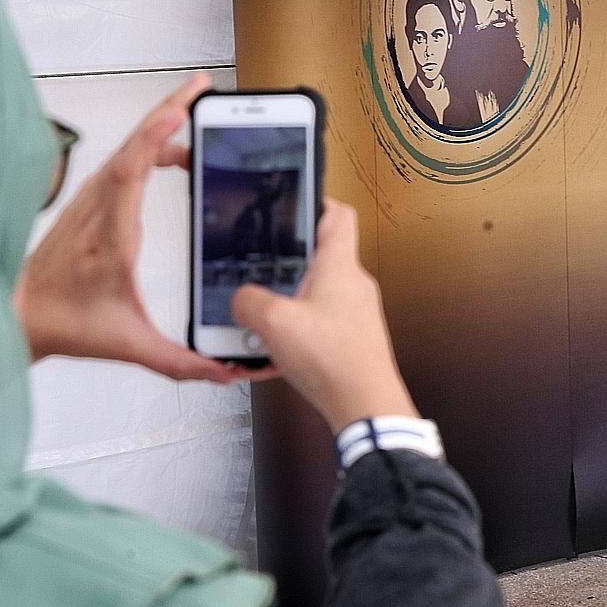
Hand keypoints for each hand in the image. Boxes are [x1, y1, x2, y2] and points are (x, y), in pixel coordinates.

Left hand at [14, 73, 256, 383]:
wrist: (19, 316)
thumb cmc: (67, 323)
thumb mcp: (129, 344)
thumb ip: (180, 360)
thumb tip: (223, 370)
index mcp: (112, 235)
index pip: (132, 171)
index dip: (157, 136)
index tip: (181, 111)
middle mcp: (99, 209)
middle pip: (135, 144)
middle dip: (170, 110)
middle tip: (204, 89)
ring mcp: (91, 201)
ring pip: (129, 148)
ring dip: (162, 123)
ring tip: (198, 111)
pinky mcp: (91, 202)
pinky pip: (124, 159)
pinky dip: (150, 142)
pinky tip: (173, 149)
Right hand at [232, 200, 418, 432]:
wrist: (365, 406)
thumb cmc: (335, 361)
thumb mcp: (273, 323)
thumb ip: (247, 302)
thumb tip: (242, 300)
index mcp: (339, 266)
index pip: (337, 214)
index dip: (315, 201)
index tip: (293, 201)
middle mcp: (353, 285)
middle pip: (318, 257)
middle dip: (284, 265)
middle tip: (260, 272)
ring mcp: (355, 312)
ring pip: (313, 294)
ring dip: (285, 305)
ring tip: (261, 323)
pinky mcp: (352, 338)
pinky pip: (317, 324)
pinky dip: (294, 332)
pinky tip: (274, 353)